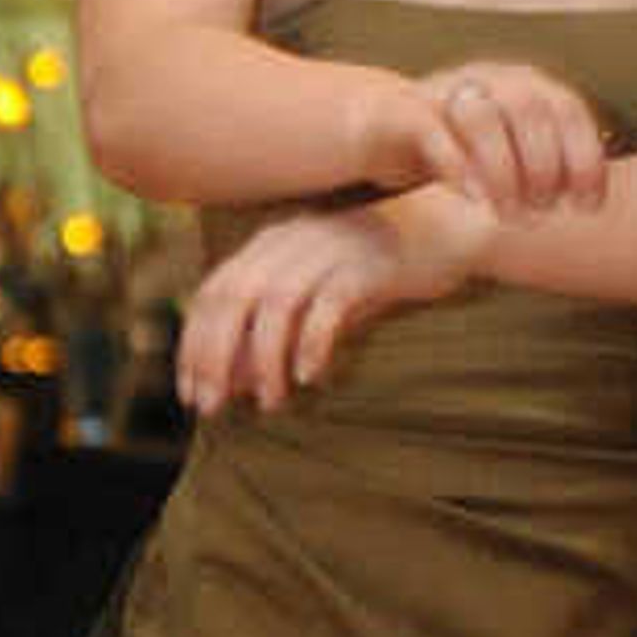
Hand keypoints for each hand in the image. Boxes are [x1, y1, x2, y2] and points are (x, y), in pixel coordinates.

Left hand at [179, 187, 483, 415]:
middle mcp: (292, 240)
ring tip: (268, 403)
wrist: (448, 230)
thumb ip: (275, 334)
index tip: (189, 391)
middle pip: (233, 298)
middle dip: (214, 356)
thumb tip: (235, 382)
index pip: (212, 293)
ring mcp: (329, 248)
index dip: (194, 343)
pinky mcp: (369, 263)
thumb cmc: (376, 271)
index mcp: (270, 244)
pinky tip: (309, 378)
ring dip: (265, 359)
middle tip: (210, 406)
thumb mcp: (316, 299)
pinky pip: (330, 303)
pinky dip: (314, 342)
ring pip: (276, 304)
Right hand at [354, 54, 606, 220]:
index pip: (569, 110)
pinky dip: (458, 166)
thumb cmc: (457, 148)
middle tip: (541, 213)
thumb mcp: (510, 149)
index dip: (585, 160)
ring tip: (508, 214)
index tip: (587, 207)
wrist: (377, 127)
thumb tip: (593, 200)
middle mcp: (490, 77)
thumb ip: (548, 161)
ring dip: (505, 172)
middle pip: (531, 110)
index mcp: (525, 82)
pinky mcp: (405, 108)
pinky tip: (472, 198)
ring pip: (486, 117)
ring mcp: (446, 88)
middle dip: (544, 168)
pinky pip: (435, 130)